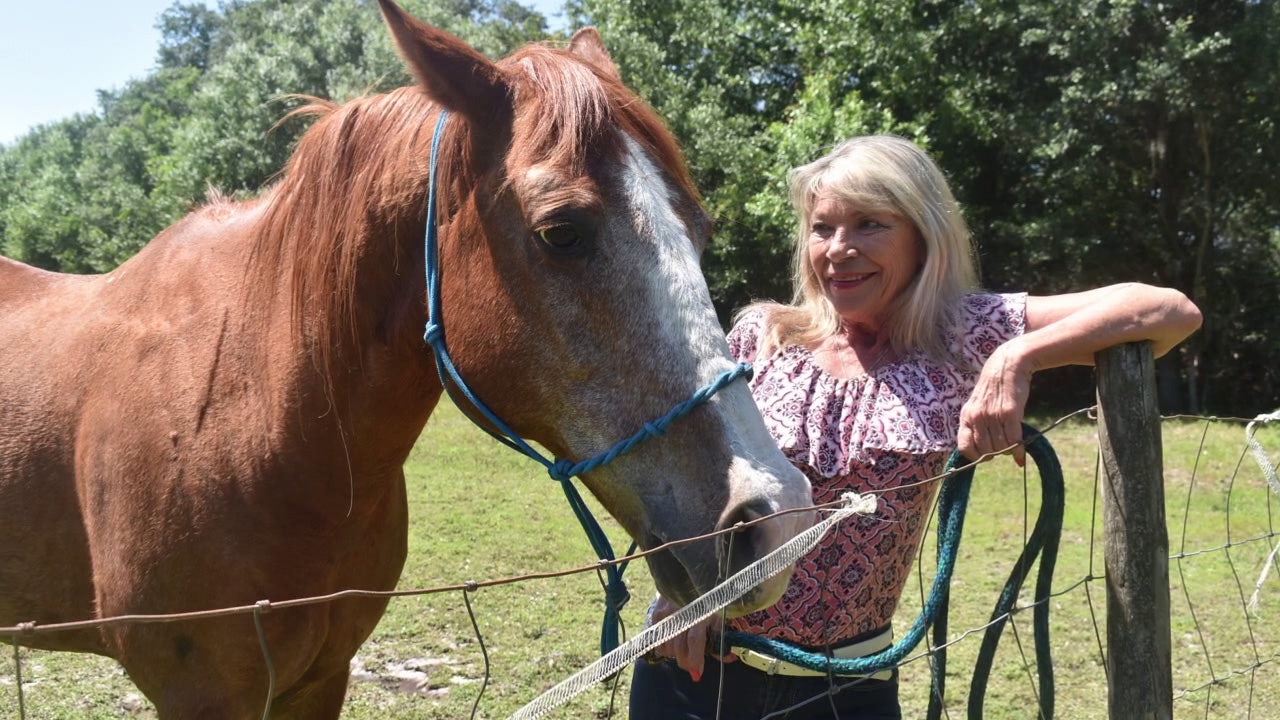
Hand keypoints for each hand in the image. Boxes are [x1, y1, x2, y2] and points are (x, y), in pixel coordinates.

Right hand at [649, 595, 736, 680]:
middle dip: (685, 662)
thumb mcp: (718, 614)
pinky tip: (671, 644)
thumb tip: (729, 658)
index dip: (695, 659)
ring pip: (665, 644)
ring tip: (683, 652)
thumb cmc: (708, 597)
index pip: (694, 640)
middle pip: (678, 646)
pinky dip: (663, 646)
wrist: (689, 577)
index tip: (697, 673)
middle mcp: (681, 611)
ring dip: (674, 654)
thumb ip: (720, 637)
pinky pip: (656, 637)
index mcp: (701, 611)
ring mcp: (666, 610)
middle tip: (692, 667)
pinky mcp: (656, 611)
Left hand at [959, 343, 1032, 465]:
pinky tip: (1022, 450)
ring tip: (1013, 441)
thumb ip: (979, 426)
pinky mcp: (1009, 413)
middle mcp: (976, 417)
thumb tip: (985, 456)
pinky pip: (1014, 440)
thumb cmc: (994, 389)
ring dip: (1009, 450)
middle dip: (997, 453)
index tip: (987, 455)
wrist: (1008, 365)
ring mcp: (992, 415)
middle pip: (986, 451)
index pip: (964, 447)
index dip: (976, 457)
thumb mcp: (978, 406)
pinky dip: (1019, 449)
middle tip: (1005, 446)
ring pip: (1001, 447)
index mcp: (966, 416)